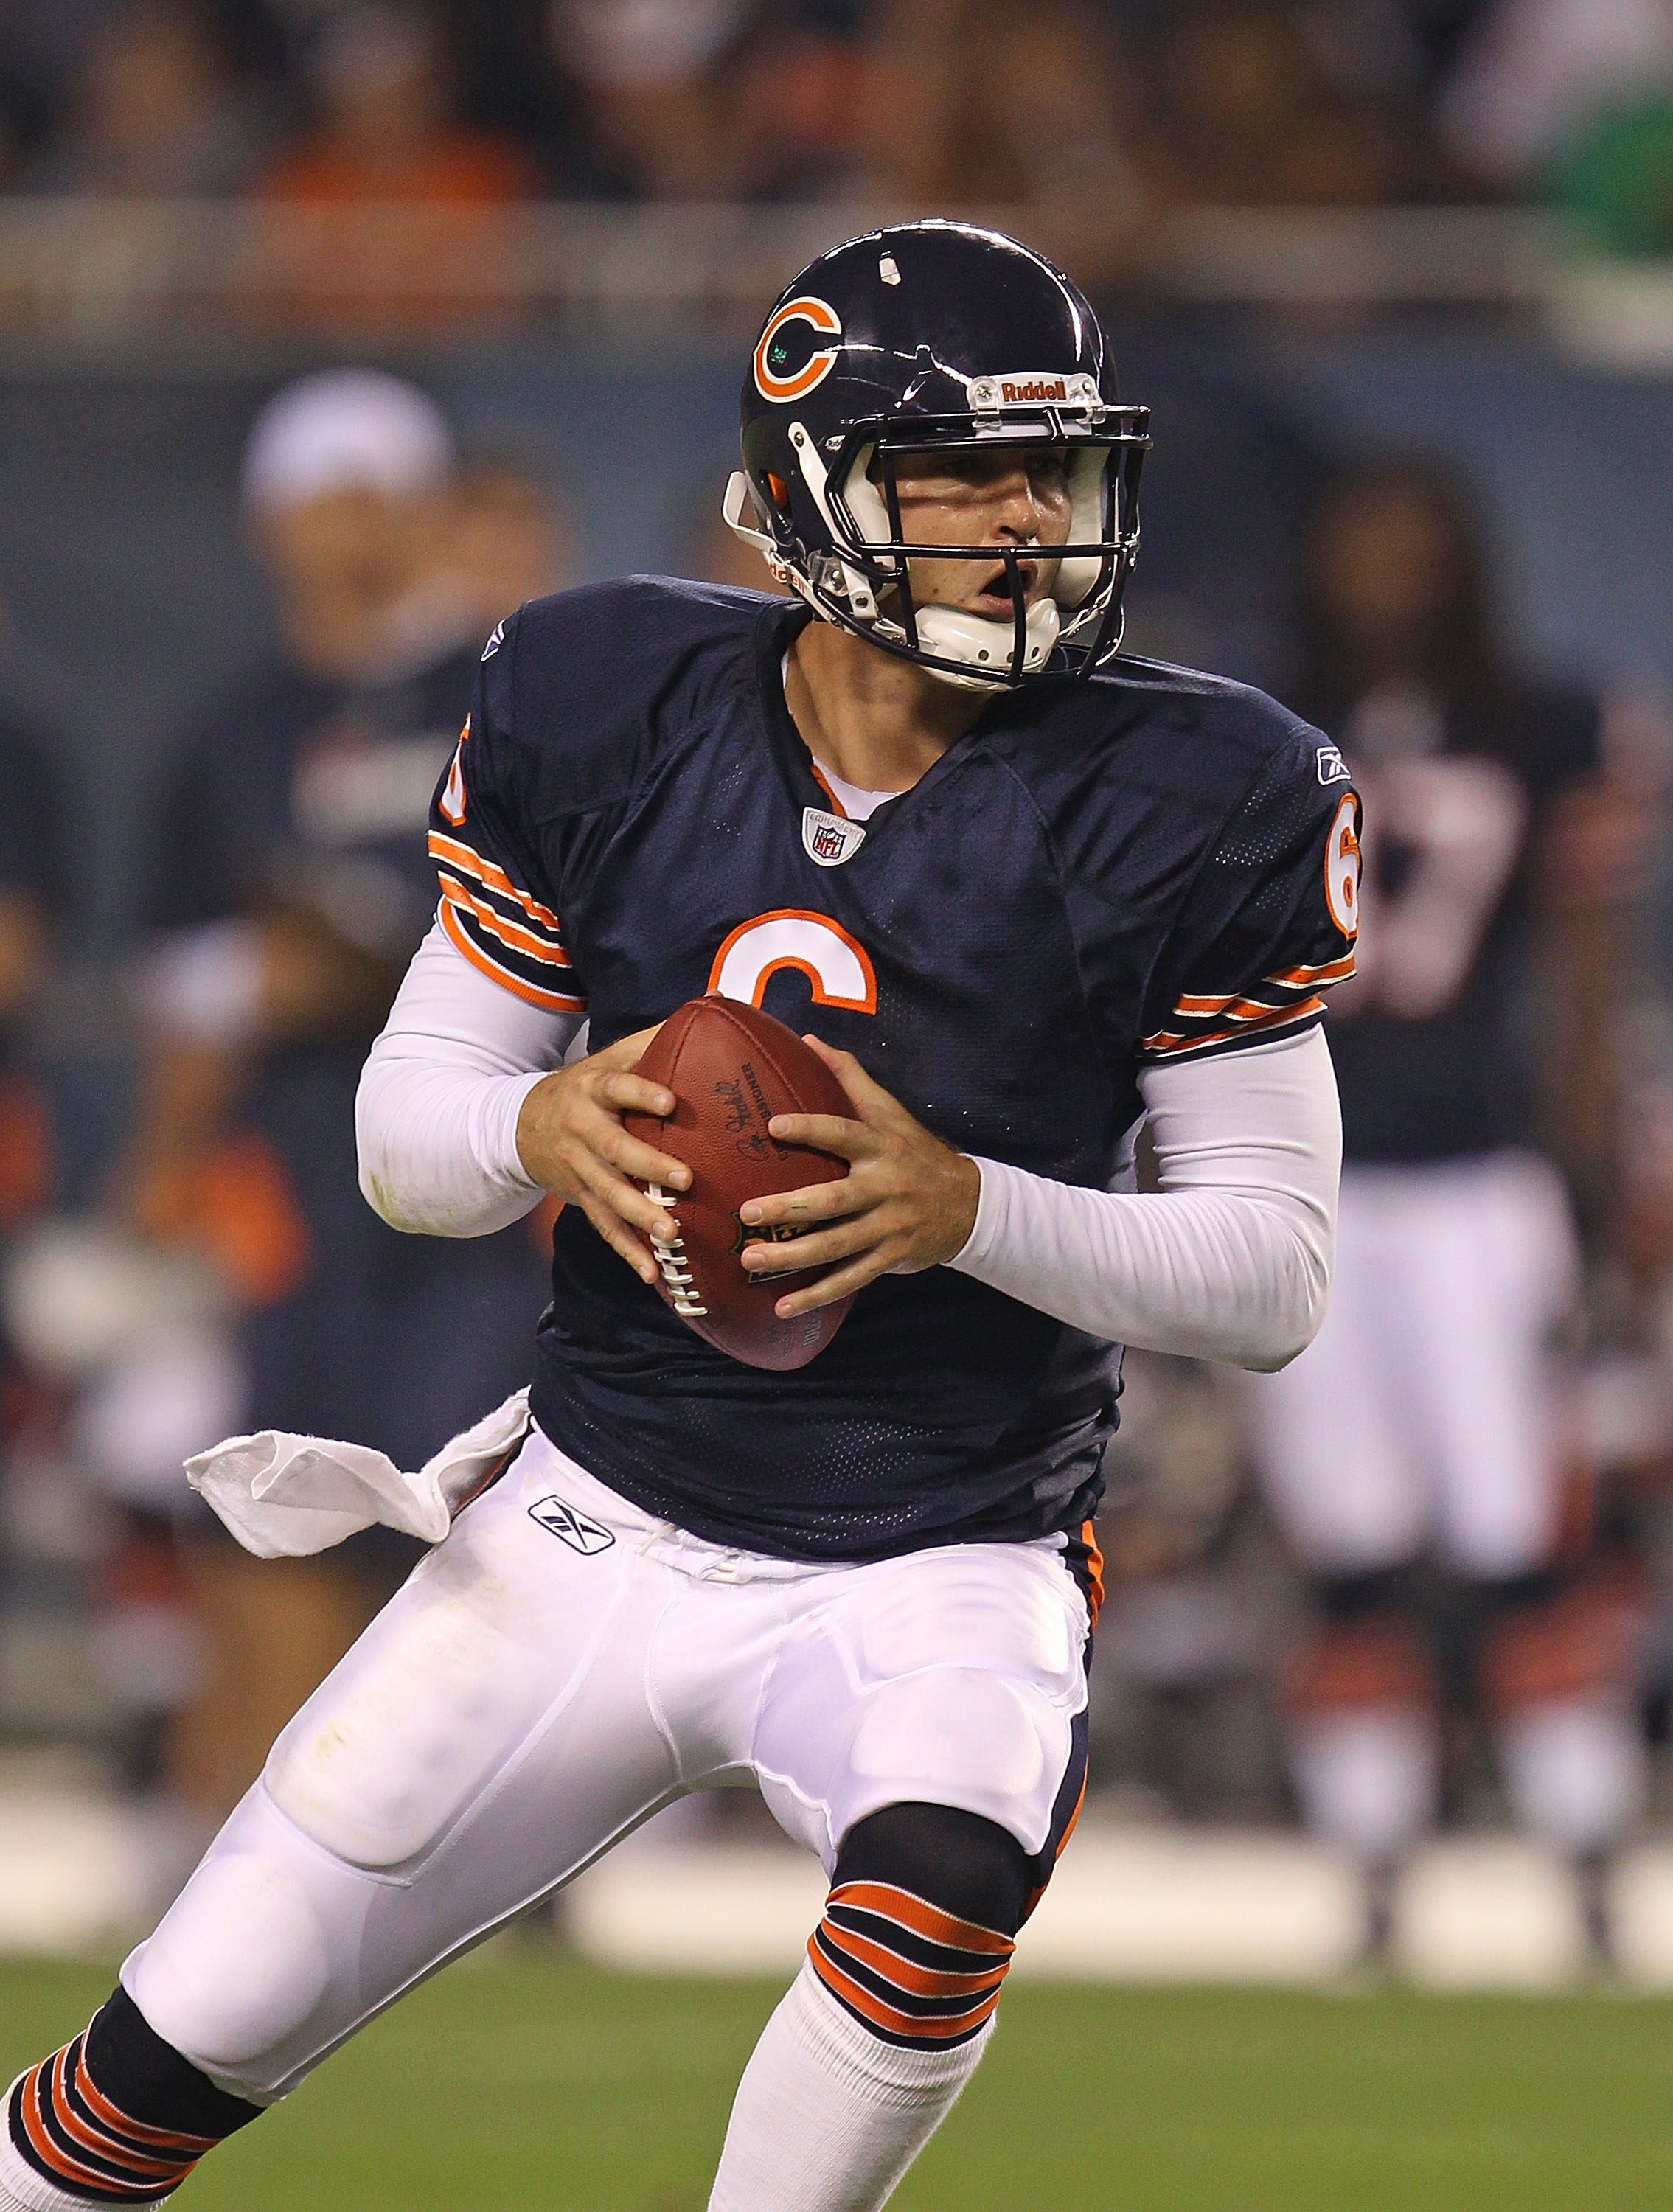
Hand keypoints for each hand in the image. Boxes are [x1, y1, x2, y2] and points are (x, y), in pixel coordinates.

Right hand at [514, 1026, 690, 1285]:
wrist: (523, 1123)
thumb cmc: (587, 1086)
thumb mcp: (610, 1058)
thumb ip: (656, 1039)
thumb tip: (714, 1004)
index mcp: (593, 1089)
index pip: (618, 1087)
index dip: (641, 1093)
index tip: (669, 1102)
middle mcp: (582, 1130)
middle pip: (615, 1150)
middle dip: (649, 1166)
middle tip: (684, 1180)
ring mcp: (578, 1169)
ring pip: (608, 1195)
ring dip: (639, 1217)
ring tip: (671, 1234)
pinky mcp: (580, 1198)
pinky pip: (604, 1227)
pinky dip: (627, 1252)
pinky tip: (653, 1273)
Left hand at [737, 1037, 980, 1317]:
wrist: (969, 1204)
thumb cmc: (915, 1152)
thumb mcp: (891, 1112)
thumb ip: (850, 1078)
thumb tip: (808, 1039)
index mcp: (881, 1147)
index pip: (843, 1133)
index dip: (810, 1129)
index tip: (772, 1126)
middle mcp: (885, 1187)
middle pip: (834, 1200)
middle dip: (789, 1209)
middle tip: (746, 1214)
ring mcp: (888, 1226)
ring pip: (837, 1246)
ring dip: (792, 1257)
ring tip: (750, 1261)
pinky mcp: (890, 1258)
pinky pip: (850, 1279)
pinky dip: (817, 1295)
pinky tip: (782, 1307)